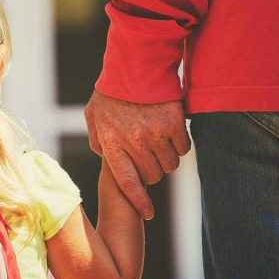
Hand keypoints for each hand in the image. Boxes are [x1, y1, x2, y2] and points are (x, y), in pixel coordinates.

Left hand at [84, 91, 189, 219]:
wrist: (135, 63)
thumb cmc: (112, 90)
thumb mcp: (94, 115)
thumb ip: (97, 139)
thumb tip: (104, 156)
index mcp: (112, 143)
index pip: (127, 183)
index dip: (139, 202)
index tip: (148, 214)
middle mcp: (134, 142)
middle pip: (152, 176)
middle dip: (152, 172)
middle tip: (149, 157)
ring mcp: (155, 133)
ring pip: (170, 165)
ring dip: (167, 158)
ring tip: (159, 142)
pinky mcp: (175, 123)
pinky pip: (184, 148)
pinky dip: (181, 145)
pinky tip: (172, 132)